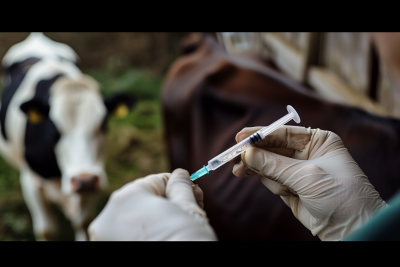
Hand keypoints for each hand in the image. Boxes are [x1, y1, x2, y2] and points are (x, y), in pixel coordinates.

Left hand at [88, 169, 216, 240]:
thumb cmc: (186, 241)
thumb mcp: (189, 210)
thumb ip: (181, 188)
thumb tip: (180, 175)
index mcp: (126, 197)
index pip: (155, 182)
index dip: (176, 188)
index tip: (192, 197)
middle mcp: (107, 216)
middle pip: (141, 201)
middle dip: (162, 206)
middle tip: (183, 218)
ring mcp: (103, 239)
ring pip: (132, 220)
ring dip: (150, 223)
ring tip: (170, 233)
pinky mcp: (106, 249)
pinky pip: (125, 236)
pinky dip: (139, 237)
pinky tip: (158, 241)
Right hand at [232, 126, 387, 240]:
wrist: (352, 228)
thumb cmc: (341, 195)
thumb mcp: (307, 175)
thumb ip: (274, 164)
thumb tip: (247, 154)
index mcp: (318, 141)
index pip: (283, 133)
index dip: (260, 134)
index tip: (240, 138)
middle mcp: (308, 153)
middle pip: (272, 148)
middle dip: (255, 153)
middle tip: (234, 156)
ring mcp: (299, 171)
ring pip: (268, 165)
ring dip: (259, 170)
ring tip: (241, 172)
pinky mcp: (292, 188)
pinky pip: (272, 181)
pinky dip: (272, 184)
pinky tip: (285, 192)